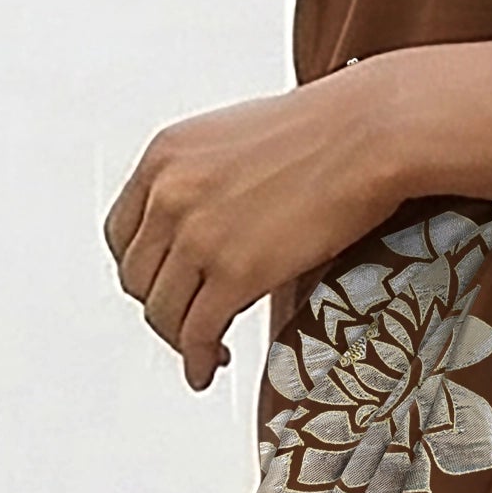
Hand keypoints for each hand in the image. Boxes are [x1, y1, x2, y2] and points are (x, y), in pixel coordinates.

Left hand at [103, 75, 389, 389]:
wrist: (370, 131)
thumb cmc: (325, 127)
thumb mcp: (234, 137)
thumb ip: (201, 177)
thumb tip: (200, 222)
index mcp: (165, 156)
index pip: (121, 233)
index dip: (141, 268)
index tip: (161, 283)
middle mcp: (169, 195)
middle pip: (138, 278)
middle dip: (162, 304)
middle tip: (188, 319)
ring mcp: (199, 235)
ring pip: (162, 312)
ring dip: (180, 338)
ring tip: (206, 346)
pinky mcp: (235, 272)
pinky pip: (197, 334)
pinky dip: (198, 359)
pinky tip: (211, 365)